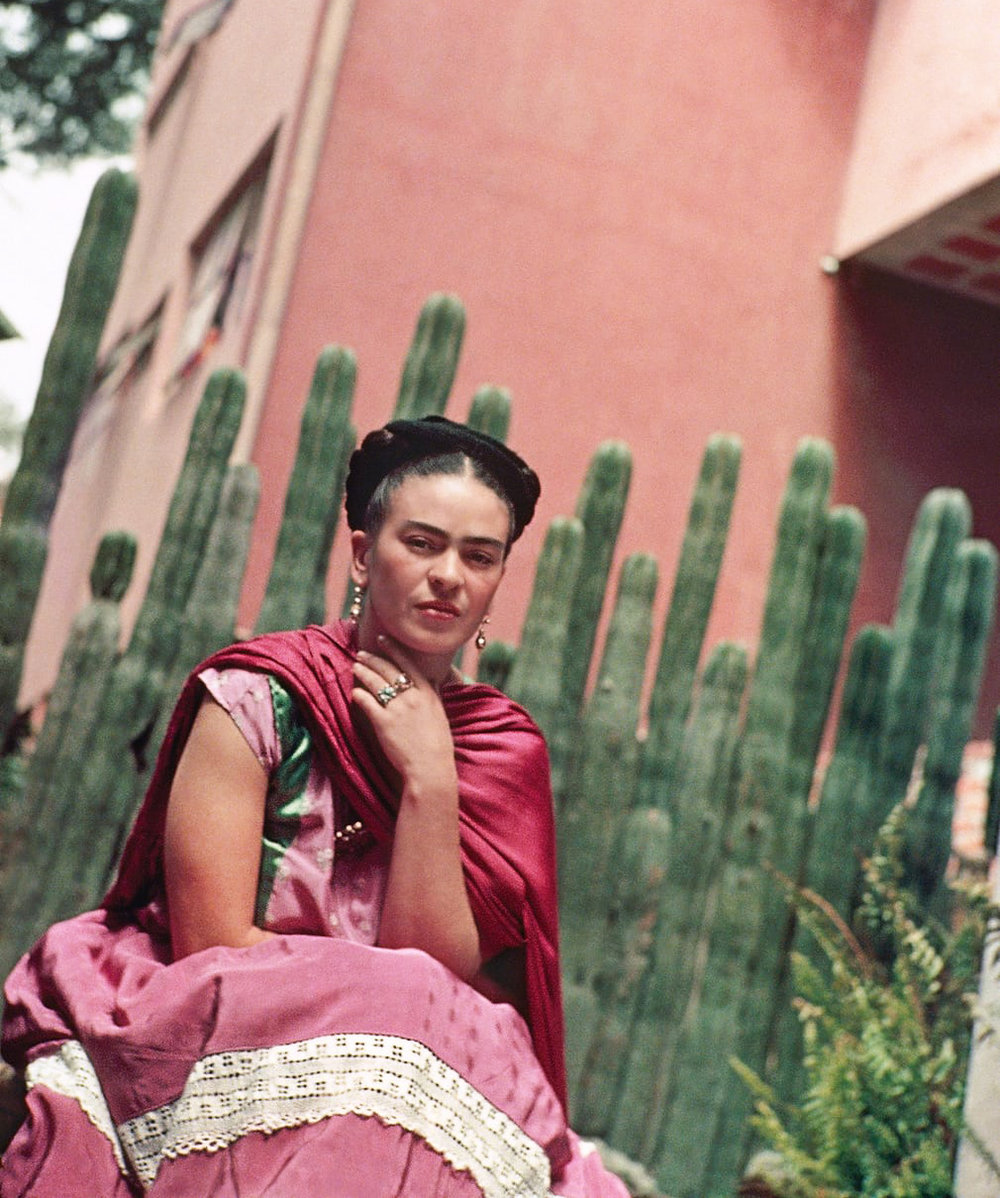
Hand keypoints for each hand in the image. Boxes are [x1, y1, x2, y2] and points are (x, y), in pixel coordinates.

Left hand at [352, 637, 457, 793]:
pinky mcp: (384, 722)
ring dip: (363, 672)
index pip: (407, 663)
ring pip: (376, 682)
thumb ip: (433, 695)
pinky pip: (367, 703)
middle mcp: (412, 696)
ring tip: (355, 667)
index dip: (393, 649)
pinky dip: (359, 695)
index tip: (382, 639)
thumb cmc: (438, 745)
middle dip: (372, 659)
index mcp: (427, 692)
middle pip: (388, 670)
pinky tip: (354, 692)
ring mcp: (397, 708)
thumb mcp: (440, 714)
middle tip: (361, 654)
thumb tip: (431, 681)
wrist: (430, 767)